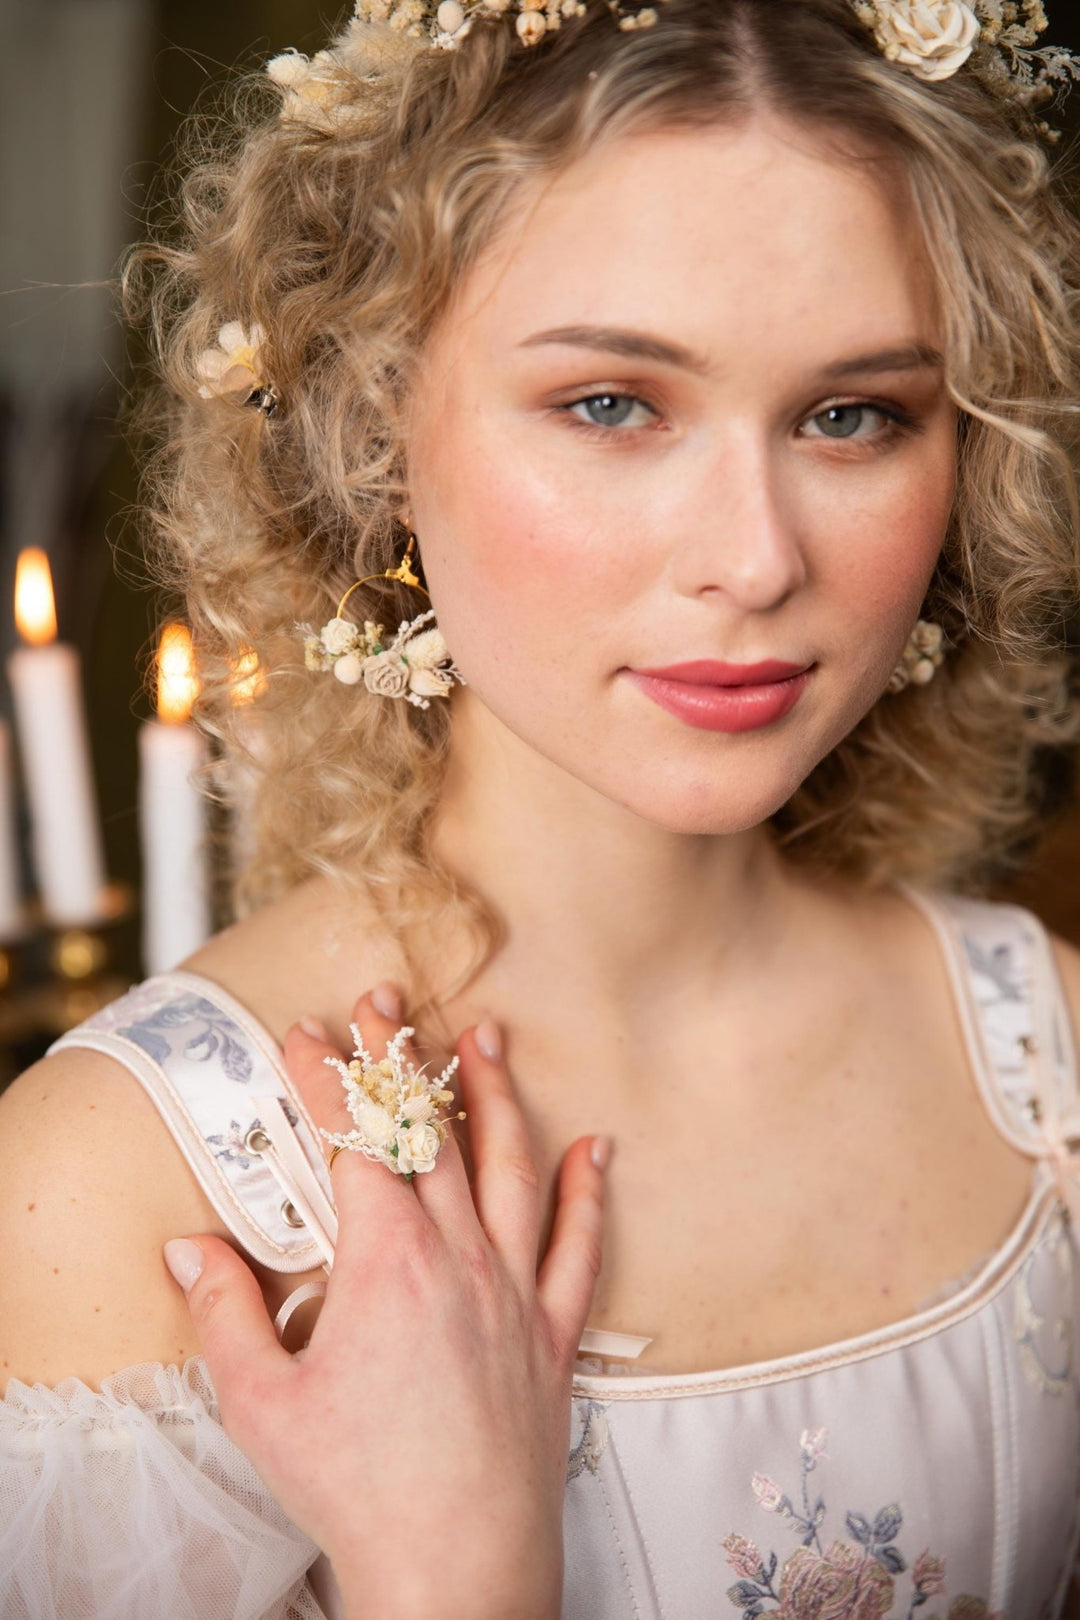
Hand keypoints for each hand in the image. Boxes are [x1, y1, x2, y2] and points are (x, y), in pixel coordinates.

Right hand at [162, 987, 611, 1619]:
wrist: (456, 1569)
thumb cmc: (358, 1489)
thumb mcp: (263, 1403)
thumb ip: (224, 1312)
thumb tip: (189, 1247)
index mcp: (386, 1265)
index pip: (353, 1142)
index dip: (326, 1079)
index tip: (306, 1032)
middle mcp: (459, 1258)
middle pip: (430, 1134)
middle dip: (402, 1060)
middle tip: (389, 1001)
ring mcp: (515, 1292)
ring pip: (512, 1168)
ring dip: (497, 1096)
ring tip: (491, 1037)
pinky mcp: (554, 1334)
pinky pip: (580, 1247)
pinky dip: (588, 1192)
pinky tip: (596, 1149)